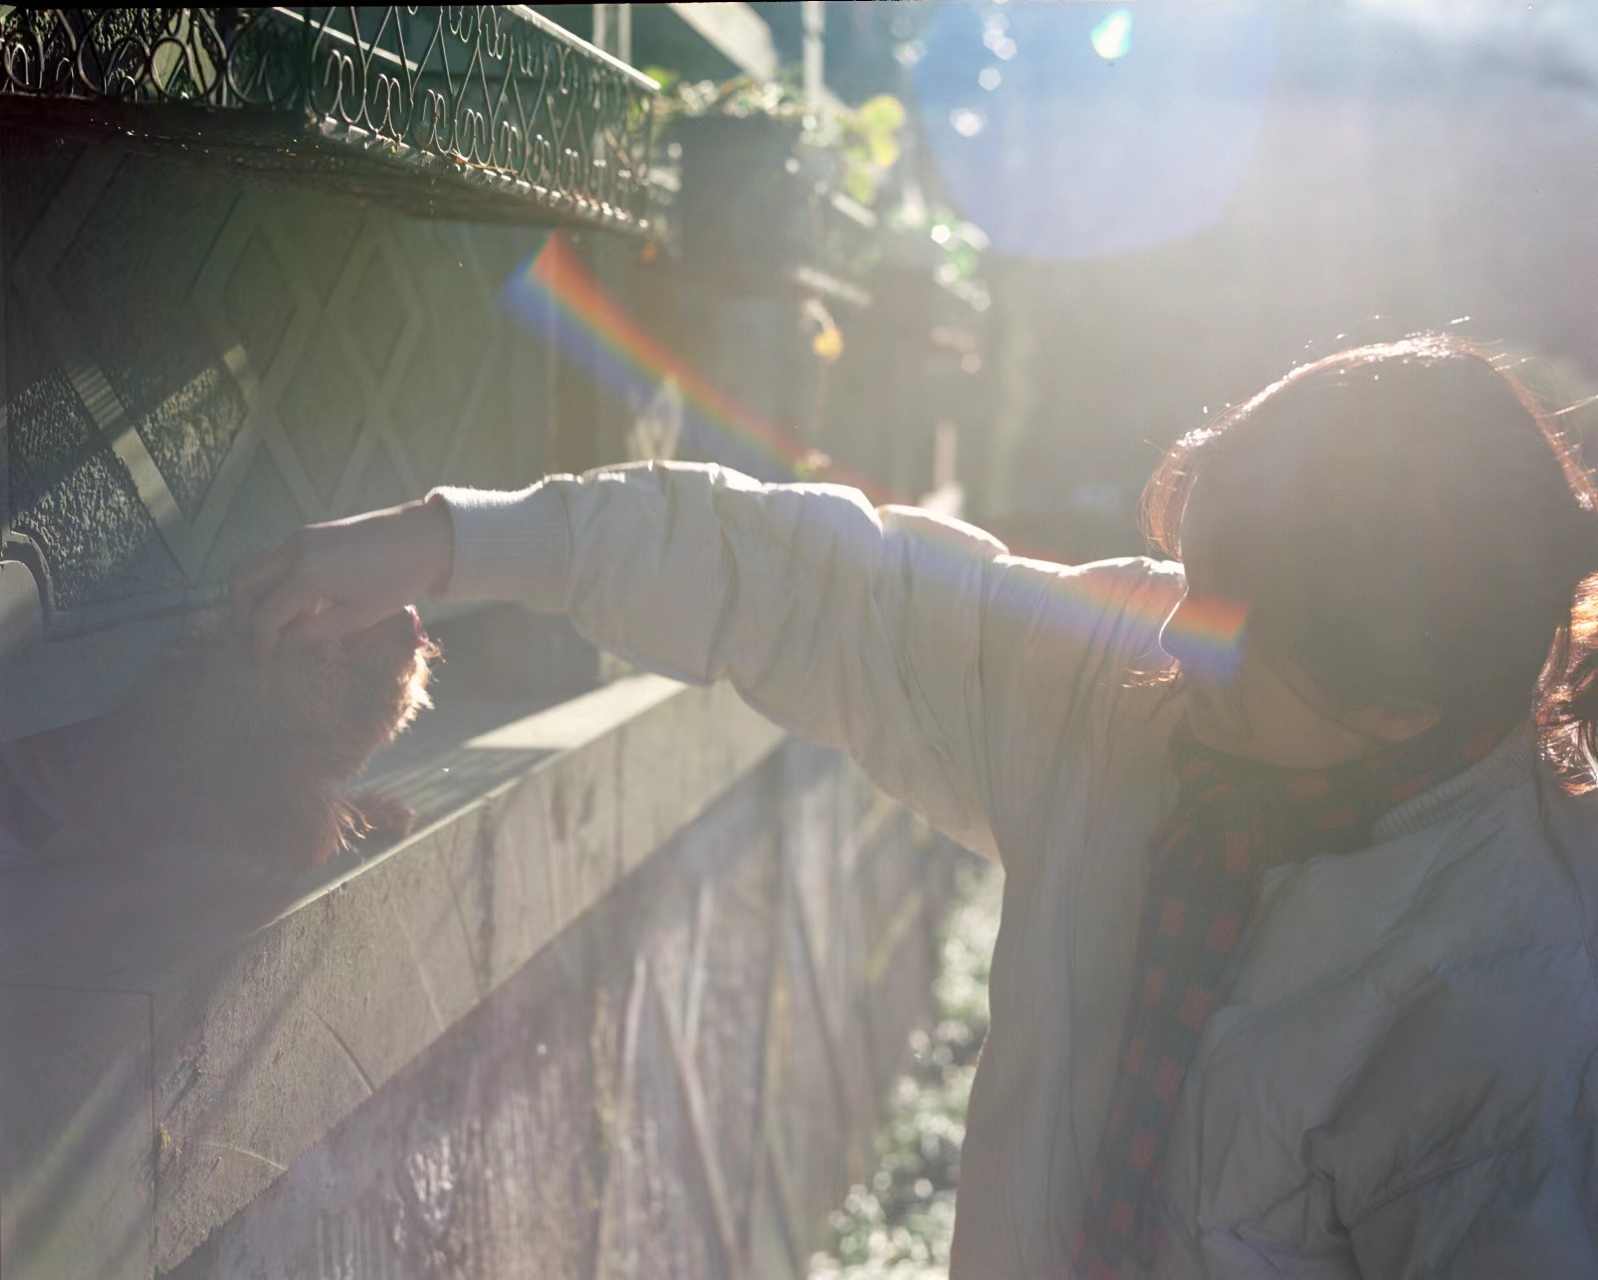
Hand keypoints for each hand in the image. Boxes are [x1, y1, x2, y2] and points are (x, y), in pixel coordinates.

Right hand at [230, 496, 454, 659]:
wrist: (423, 536)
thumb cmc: (397, 580)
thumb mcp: (358, 616)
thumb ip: (315, 633)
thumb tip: (284, 648)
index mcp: (307, 575)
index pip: (265, 617)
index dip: (261, 646)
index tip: (264, 666)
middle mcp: (293, 551)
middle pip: (241, 584)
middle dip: (242, 616)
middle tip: (259, 641)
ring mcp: (298, 537)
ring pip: (252, 566)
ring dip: (255, 596)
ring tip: (279, 625)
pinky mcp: (307, 532)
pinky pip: (273, 558)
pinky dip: (273, 581)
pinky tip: (300, 605)